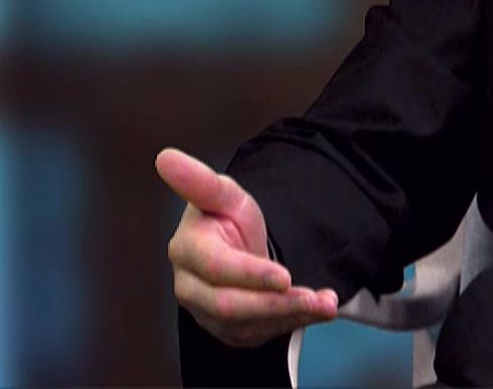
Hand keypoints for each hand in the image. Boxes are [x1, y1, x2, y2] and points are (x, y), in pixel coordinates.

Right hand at [157, 147, 339, 345]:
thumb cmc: (227, 218)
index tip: (285, 276)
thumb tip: (165, 157)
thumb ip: (200, 181)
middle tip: (317, 298)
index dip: (250, 275)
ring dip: (292, 316)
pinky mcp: (228, 330)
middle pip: (230, 306)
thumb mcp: (223, 194)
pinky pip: (260, 334)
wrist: (237, 244)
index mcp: (186, 251)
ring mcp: (207, 313)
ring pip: (248, 325)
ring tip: (327, 304)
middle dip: (276, 304)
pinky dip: (293, 323)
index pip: (217, 269)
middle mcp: (190, 288)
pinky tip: (318, 309)